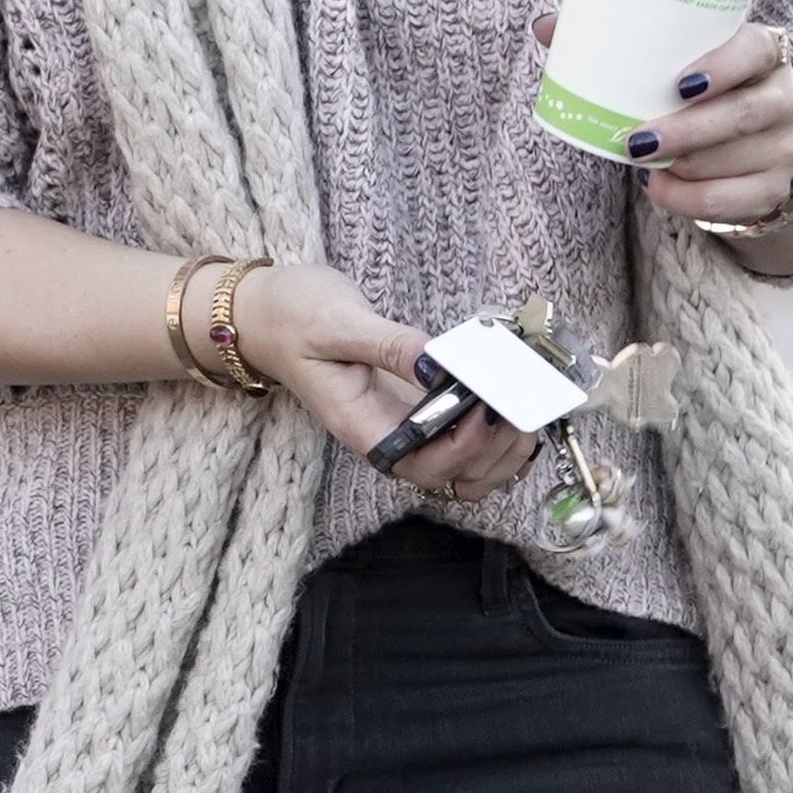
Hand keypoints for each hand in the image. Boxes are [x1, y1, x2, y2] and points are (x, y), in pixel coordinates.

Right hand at [229, 255, 536, 504]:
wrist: (265, 315)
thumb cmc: (292, 318)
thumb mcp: (337, 323)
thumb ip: (389, 345)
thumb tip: (438, 363)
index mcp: (363, 427)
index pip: (423, 463)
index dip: (464, 446)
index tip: (487, 405)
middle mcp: (388, 438)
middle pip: (453, 476)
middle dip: (496, 450)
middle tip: (521, 405)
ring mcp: (405, 429)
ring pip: (466, 470)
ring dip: (504, 452)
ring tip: (526, 411)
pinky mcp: (419, 413)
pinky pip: (465, 444)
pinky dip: (497, 437)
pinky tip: (515, 410)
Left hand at [539, 11, 792, 274]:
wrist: (750, 143)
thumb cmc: (700, 91)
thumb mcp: (674, 62)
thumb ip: (617, 40)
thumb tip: (545, 27)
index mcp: (764, 52)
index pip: (756, 49)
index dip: (724, 65)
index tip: (681, 84)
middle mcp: (786, 97)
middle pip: (743, 114)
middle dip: (688, 131)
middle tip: (637, 140)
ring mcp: (786, 146)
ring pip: (732, 161)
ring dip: (682, 166)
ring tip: (642, 159)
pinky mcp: (775, 190)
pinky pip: (727, 202)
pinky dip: (686, 199)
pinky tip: (659, 187)